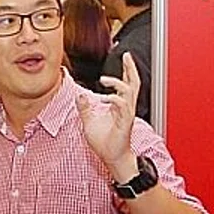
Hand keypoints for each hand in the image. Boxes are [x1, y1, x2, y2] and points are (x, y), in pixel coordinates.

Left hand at [80, 52, 140, 176]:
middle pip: (134, 82)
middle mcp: (126, 107)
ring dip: (117, 82)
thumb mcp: (89, 122)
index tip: (125, 57)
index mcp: (120, 105)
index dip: (126, 70)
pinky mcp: (125, 122)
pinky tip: (102, 98)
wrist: (113, 158)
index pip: (126, 83)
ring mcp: (127, 114)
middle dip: (131, 68)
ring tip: (104, 79)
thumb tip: (80, 96)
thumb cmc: (105, 143)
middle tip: (127, 56)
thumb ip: (85, 108)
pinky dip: (113, 99)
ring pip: (130, 91)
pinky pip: (122, 106)